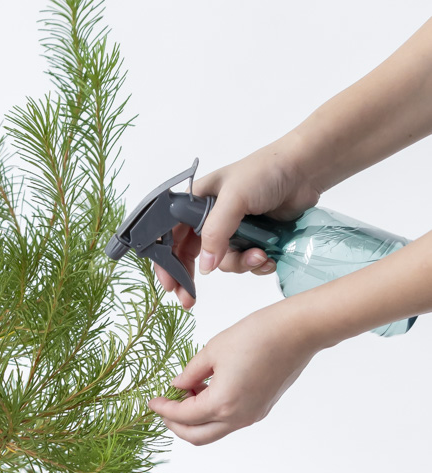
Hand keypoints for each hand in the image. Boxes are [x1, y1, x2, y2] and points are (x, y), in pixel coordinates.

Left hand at [148, 301, 319, 444]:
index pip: (184, 416)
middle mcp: (238, 417)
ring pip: (214, 431)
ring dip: (195, 420)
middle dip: (176, 425)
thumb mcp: (213, 350)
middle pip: (197, 437)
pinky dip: (213, 414)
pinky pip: (229, 421)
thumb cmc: (257, 335)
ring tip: (187, 393)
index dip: (164, 409)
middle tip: (164, 408)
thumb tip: (177, 386)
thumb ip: (190, 373)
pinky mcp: (261, 409)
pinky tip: (206, 391)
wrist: (297, 332)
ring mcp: (252, 416)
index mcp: (223, 403)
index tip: (152, 401)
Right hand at [155, 133, 320, 307]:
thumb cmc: (266, 172)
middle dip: (194, 277)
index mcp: (196, 201)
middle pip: (192, 255)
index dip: (166, 260)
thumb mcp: (234, 198)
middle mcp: (210, 217)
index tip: (170, 285)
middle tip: (191, 300)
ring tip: (260, 255)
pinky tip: (269, 257)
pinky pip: (245, 263)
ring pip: (223, 262)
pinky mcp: (252, 239)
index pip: (171, 234)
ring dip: (241, 264)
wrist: (304, 172)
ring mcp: (232, 230)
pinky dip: (256, 264)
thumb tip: (205, 266)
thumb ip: (216, 232)